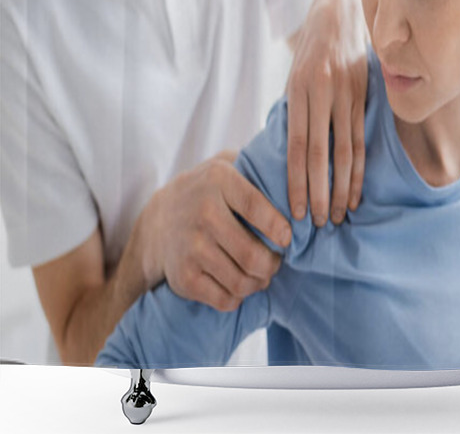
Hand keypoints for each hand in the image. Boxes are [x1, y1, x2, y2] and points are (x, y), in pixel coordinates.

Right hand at [142, 151, 292, 311]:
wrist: (158, 220)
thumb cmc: (208, 192)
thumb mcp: (226, 167)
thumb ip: (256, 168)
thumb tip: (295, 182)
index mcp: (219, 180)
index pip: (256, 207)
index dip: (278, 227)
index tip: (289, 238)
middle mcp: (203, 213)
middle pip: (251, 253)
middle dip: (273, 263)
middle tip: (278, 261)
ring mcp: (191, 247)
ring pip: (241, 280)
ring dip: (259, 282)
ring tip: (263, 274)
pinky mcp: (183, 277)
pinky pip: (224, 298)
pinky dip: (239, 297)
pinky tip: (241, 285)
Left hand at [286, 0, 367, 226]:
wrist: (338, 12)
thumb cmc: (310, 51)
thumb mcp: (293, 75)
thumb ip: (295, 111)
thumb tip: (292, 156)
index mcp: (299, 89)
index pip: (298, 146)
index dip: (297, 181)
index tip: (295, 210)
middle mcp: (323, 92)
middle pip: (322, 153)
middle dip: (319, 192)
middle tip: (317, 223)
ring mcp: (347, 92)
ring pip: (345, 150)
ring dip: (342, 187)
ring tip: (337, 214)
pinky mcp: (365, 93)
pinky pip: (361, 137)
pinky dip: (358, 168)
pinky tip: (356, 190)